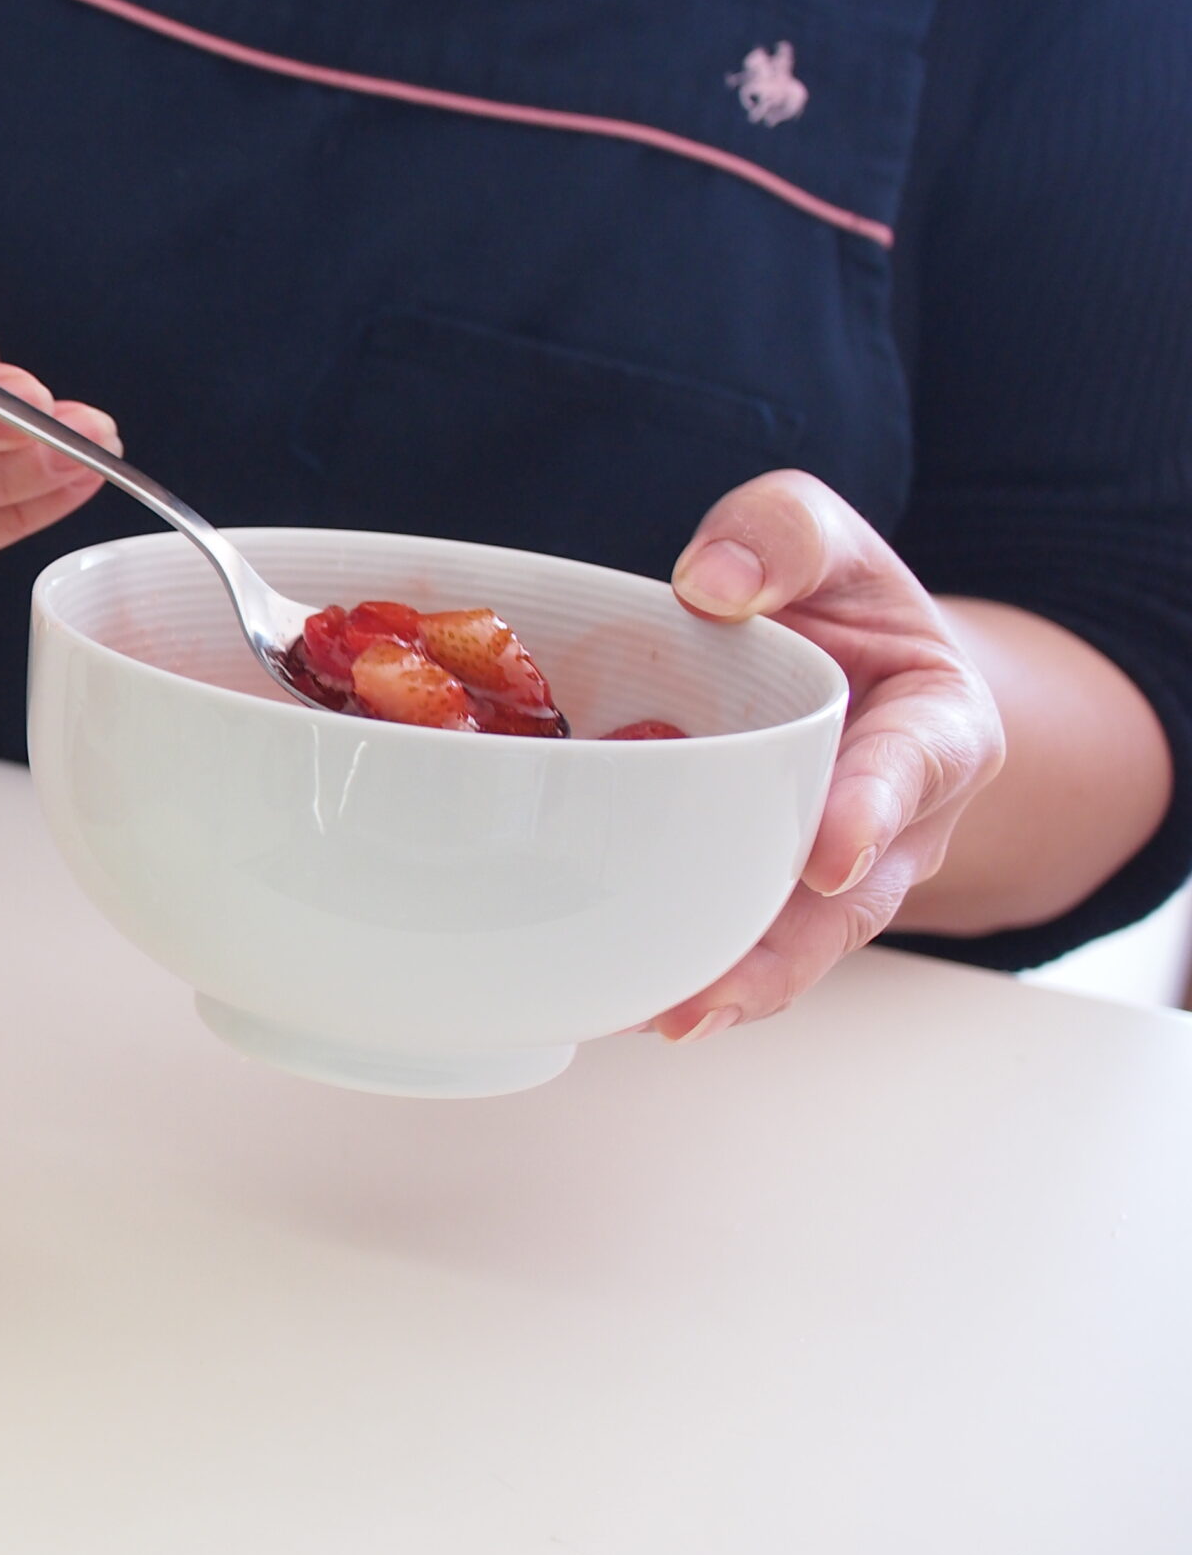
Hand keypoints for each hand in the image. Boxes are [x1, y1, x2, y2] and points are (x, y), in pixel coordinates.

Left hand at [644, 470, 1004, 1040]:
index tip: (830, 860)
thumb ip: (783, 537)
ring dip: (729, 988)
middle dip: (784, 954)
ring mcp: (827, 876)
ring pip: (793, 946)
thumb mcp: (823, 541)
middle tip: (713, 991)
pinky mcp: (760, 897)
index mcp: (935, 725)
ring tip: (659, 1017)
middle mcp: (894, 822)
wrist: (835, 659)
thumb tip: (711, 584)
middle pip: (851, 902)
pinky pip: (736, 942)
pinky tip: (620, 1002)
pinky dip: (684, 971)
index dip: (873, 813)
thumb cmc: (832, 602)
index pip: (915, 769)